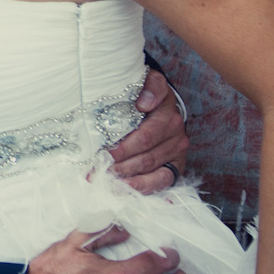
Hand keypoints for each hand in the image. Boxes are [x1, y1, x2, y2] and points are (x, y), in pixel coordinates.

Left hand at [109, 69, 188, 192]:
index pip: (145, 137)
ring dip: (127, 181)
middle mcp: (176, 136)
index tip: (103, 156)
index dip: (123, 149)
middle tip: (95, 173)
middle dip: (119, 167)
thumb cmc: (145, 93)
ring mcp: (177, 153)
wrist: (160, 102)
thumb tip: (144, 102)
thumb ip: (150, 86)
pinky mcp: (176, 167)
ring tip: (106, 185)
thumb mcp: (149, 81)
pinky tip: (126, 192)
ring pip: (152, 172)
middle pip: (145, 158)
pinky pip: (162, 182)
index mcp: (168, 116)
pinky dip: (144, 189)